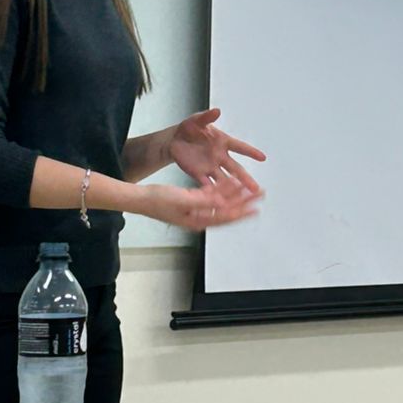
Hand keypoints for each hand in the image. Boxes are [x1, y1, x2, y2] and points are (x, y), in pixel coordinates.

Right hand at [133, 171, 259, 231]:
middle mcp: (200, 216)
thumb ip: (205, 201)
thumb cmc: (159, 200)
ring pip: (222, 201)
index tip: (256, 207)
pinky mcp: (192, 200)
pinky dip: (222, 188)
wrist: (142, 198)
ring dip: (235, 194)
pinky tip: (231, 182)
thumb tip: (223, 202)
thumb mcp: (184, 200)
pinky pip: (212, 194)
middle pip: (228, 209)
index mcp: (199, 220)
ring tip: (249, 188)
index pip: (226, 216)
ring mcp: (197, 209)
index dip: (242, 211)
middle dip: (244, 202)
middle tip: (260, 194)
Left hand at [168, 108, 265, 198]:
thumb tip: (217, 111)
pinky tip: (218, 201)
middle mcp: (220, 156)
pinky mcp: (199, 174)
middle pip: (236, 169)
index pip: (239, 147)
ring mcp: (210, 167)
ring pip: (224, 180)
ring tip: (241, 199)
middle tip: (256, 189)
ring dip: (232, 189)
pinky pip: (207, 184)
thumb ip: (206, 117)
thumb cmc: (188, 128)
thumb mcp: (196, 120)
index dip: (250, 152)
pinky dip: (212, 192)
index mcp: (222, 141)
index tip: (263, 157)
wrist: (173, 140)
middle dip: (245, 179)